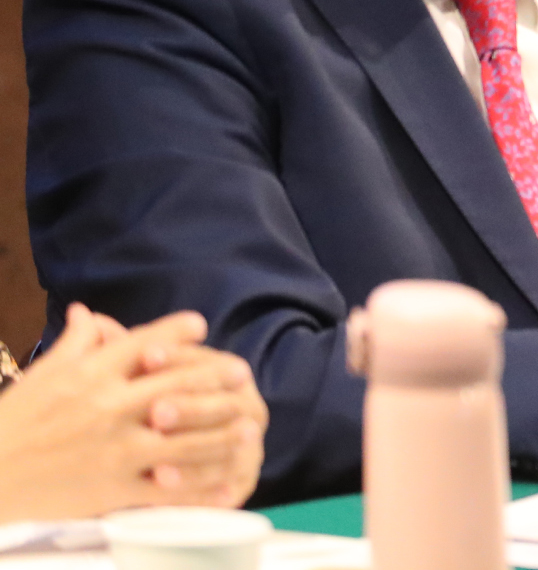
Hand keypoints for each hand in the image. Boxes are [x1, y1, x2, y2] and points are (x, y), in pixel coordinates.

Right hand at [0, 305, 266, 523]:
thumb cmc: (12, 423)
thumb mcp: (43, 376)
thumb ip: (75, 343)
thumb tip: (89, 312)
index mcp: (93, 375)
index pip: (145, 343)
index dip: (176, 332)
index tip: (200, 327)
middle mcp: (110, 407)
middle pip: (179, 386)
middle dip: (216, 380)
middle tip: (243, 376)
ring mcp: (116, 450)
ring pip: (185, 438)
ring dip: (222, 433)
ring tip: (249, 428)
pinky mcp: (114, 489)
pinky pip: (168, 489)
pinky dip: (201, 487)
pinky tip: (225, 484)